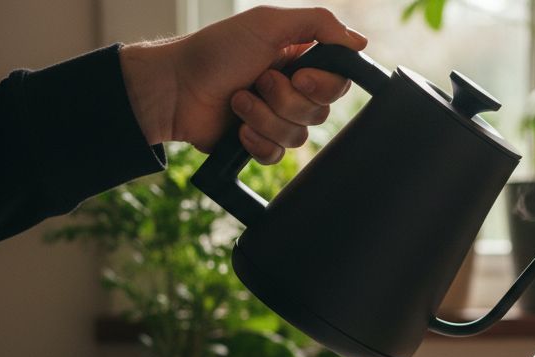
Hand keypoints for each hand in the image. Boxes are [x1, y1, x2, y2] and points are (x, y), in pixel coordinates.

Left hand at [119, 6, 367, 162]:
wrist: (175, 87)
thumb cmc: (216, 50)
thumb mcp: (268, 22)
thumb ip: (319, 24)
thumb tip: (360, 42)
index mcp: (299, 59)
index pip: (338, 81)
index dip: (324, 85)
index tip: (300, 77)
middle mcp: (291, 89)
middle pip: (321, 111)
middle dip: (286, 99)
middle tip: (258, 80)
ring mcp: (275, 117)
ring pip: (299, 135)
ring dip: (265, 117)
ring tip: (238, 101)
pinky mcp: (258, 142)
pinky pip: (278, 155)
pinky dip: (256, 141)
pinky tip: (238, 129)